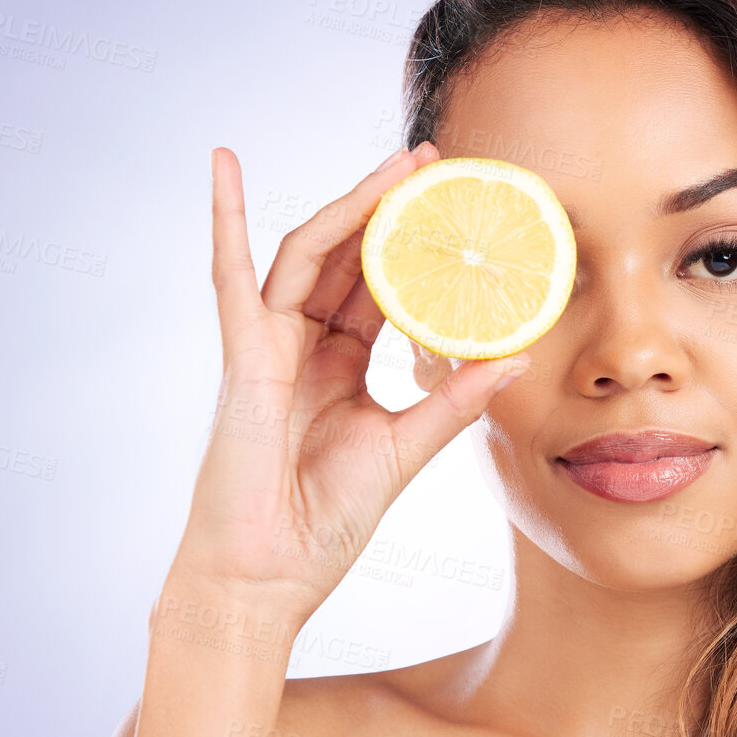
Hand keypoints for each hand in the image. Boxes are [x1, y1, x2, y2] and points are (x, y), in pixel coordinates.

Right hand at [170, 141, 530, 619]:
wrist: (271, 576)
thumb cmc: (326, 521)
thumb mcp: (406, 449)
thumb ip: (453, 400)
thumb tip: (513, 357)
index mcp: (339, 366)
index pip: (379, 287)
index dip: (413, 246)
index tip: (454, 209)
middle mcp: (302, 346)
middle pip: (346, 257)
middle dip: (387, 207)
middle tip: (433, 161)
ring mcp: (268, 346)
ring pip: (307, 254)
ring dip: (349, 205)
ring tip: (398, 165)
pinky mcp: (242, 357)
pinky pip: (231, 275)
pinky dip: (223, 217)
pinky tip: (223, 161)